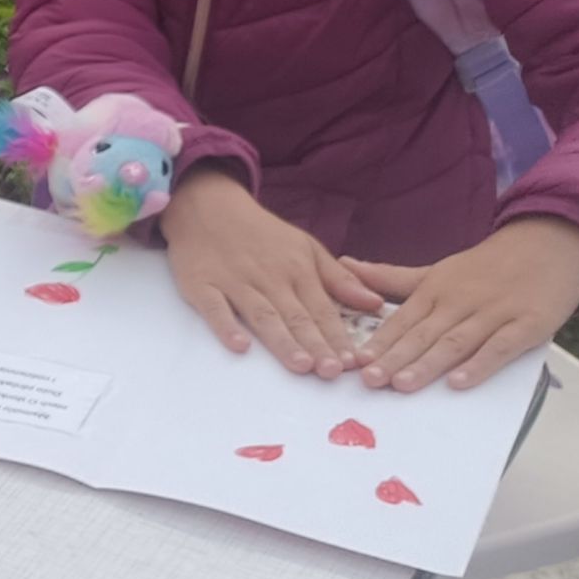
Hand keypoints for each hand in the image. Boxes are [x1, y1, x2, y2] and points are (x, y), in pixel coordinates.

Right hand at [160, 166, 379, 376]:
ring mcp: (235, 281)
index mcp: (298, 270)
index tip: (353, 363)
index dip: (337, 337)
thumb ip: (339, 278)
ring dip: (282, 341)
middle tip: (332, 372)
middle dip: (316, 345)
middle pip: (296, 317)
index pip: (322, 310)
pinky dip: (226, 326)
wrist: (207, 206)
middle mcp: (270, 278)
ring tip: (300, 365)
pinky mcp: (202, 285)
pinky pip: (215, 308)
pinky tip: (239, 345)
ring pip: (262, 315)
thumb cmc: (260, 232)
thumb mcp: (306, 247)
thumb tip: (376, 303)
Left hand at [345, 218, 578, 392]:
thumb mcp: (436, 271)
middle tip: (369, 380)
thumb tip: (344, 265)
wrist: (548, 244)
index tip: (355, 362)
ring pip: (456, 341)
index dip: (379, 342)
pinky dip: (480, 365)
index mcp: (435, 290)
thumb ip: (391, 278)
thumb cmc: (486, 267)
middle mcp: (460, 301)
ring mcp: (494, 313)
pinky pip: (501, 348)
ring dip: (428, 364)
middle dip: (394, 358)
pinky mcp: (528, 324)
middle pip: (423, 334)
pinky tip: (459, 383)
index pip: (401, 320)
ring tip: (403, 385)